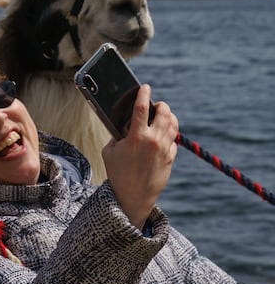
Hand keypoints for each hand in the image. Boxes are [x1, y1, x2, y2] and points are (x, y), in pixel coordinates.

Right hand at [102, 84, 177, 227]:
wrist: (132, 196)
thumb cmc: (117, 173)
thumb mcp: (109, 151)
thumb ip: (117, 136)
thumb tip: (124, 126)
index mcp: (136, 137)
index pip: (141, 108)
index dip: (143, 94)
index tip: (145, 87)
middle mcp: (153, 140)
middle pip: (163, 113)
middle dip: (161, 105)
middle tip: (157, 105)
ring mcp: (164, 149)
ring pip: (173, 124)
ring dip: (169, 116)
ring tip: (163, 115)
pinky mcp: (171, 158)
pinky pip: (174, 140)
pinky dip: (169, 134)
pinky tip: (163, 135)